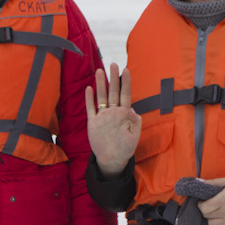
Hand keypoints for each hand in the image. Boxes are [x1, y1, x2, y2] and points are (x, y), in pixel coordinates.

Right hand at [85, 63, 140, 178]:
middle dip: (113, 78)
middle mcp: (113, 113)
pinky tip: (89, 89)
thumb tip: (132, 108)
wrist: (112, 160)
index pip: (126, 94)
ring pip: (102, 97)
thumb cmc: (125, 149)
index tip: (126, 70)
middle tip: (113, 64)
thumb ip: (135, 121)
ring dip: (101, 85)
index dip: (126, 82)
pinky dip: (90, 99)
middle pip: (113, 92)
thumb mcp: (134, 136)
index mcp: (124, 114)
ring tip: (100, 72)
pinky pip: (91, 109)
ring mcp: (103, 117)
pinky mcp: (93, 123)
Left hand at [197, 177, 224, 224]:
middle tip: (210, 205)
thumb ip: (214, 182)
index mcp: (224, 200)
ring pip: (213, 224)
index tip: (202, 201)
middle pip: (207, 217)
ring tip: (217, 211)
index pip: (204, 208)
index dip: (200, 204)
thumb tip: (200, 183)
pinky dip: (223, 223)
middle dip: (205, 210)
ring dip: (213, 218)